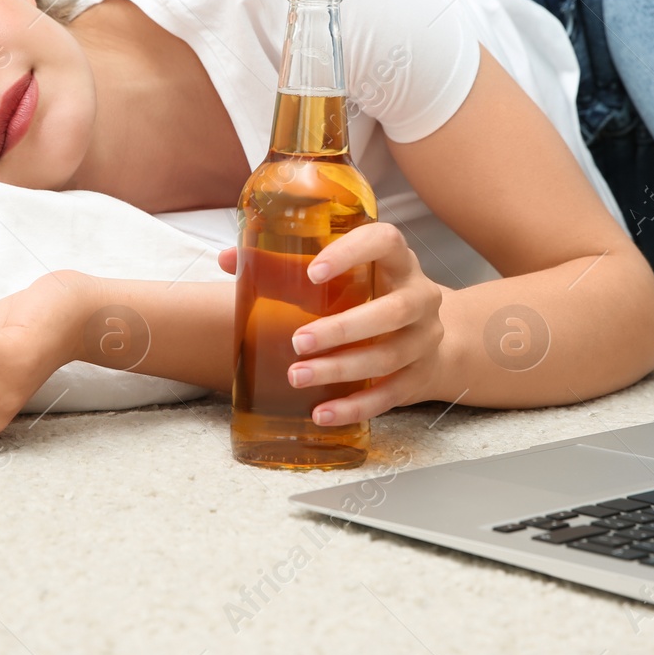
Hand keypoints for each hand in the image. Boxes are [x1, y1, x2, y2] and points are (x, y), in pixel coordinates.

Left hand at [217, 221, 445, 425]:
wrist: (423, 336)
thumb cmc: (369, 295)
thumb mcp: (341, 276)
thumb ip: (285, 266)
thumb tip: (228, 259)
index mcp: (398, 260)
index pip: (385, 241)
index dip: (352, 253)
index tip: (313, 272)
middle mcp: (420, 296)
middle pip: (393, 310)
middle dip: (343, 328)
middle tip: (299, 341)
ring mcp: (425, 339)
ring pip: (389, 356)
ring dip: (341, 369)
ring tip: (298, 376)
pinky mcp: (420, 376)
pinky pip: (389, 396)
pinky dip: (354, 406)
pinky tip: (321, 413)